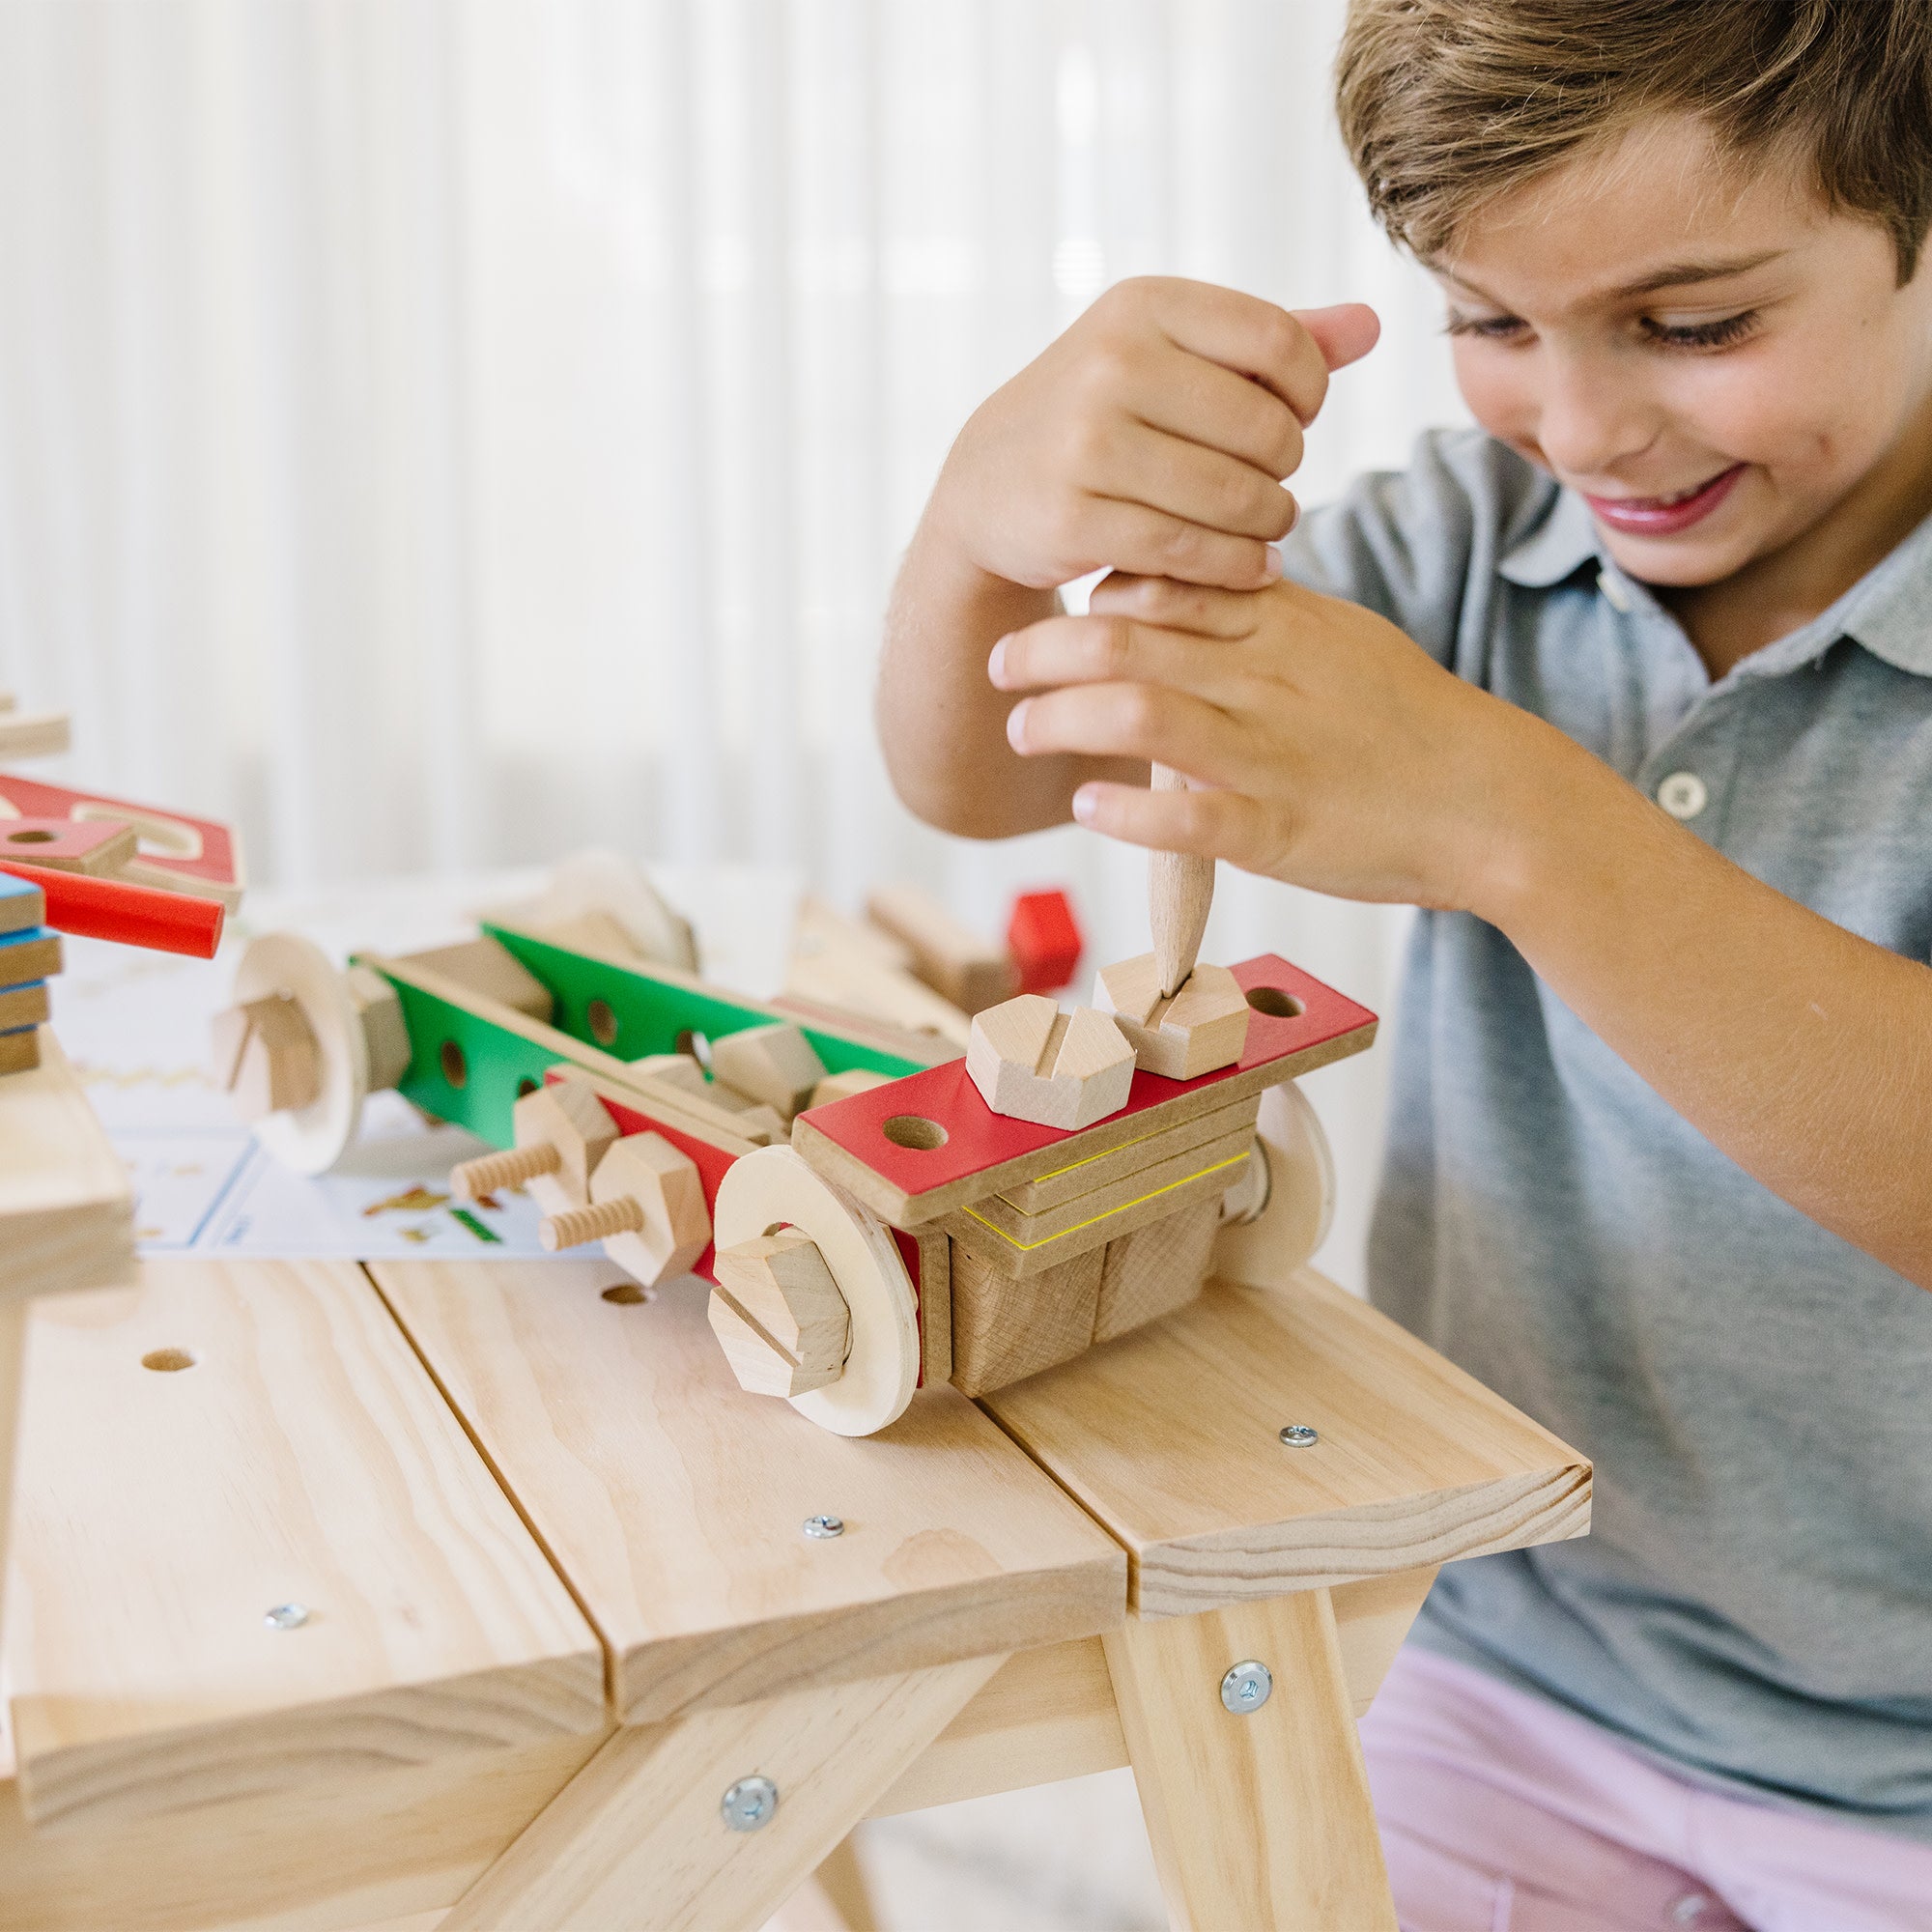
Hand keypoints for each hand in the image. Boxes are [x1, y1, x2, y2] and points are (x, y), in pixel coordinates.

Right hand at [927, 278, 1378, 593]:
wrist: (989, 486)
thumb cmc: (1103, 415)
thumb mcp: (1172, 356)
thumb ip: (1270, 341)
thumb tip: (1373, 325)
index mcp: (1144, 305)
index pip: (1280, 343)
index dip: (1309, 393)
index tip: (1292, 421)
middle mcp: (1111, 362)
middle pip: (1267, 429)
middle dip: (1287, 469)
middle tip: (1272, 488)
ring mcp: (1087, 442)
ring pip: (1235, 497)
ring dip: (1269, 524)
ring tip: (1266, 528)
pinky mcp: (1073, 516)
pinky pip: (1190, 550)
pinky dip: (1235, 566)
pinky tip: (1247, 566)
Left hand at [989, 572, 1584, 916]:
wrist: (1491, 799)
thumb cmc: (1406, 719)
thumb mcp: (1335, 638)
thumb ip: (1257, 614)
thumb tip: (1178, 585)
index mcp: (1277, 624)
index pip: (1161, 578)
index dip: (1094, 589)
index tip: (1061, 606)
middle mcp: (1264, 677)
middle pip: (1126, 639)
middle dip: (1042, 650)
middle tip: (1000, 664)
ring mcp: (1269, 755)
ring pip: (1139, 714)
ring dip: (1060, 721)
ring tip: (1023, 730)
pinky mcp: (1278, 830)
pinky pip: (1187, 816)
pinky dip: (1126, 810)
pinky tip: (1088, 805)